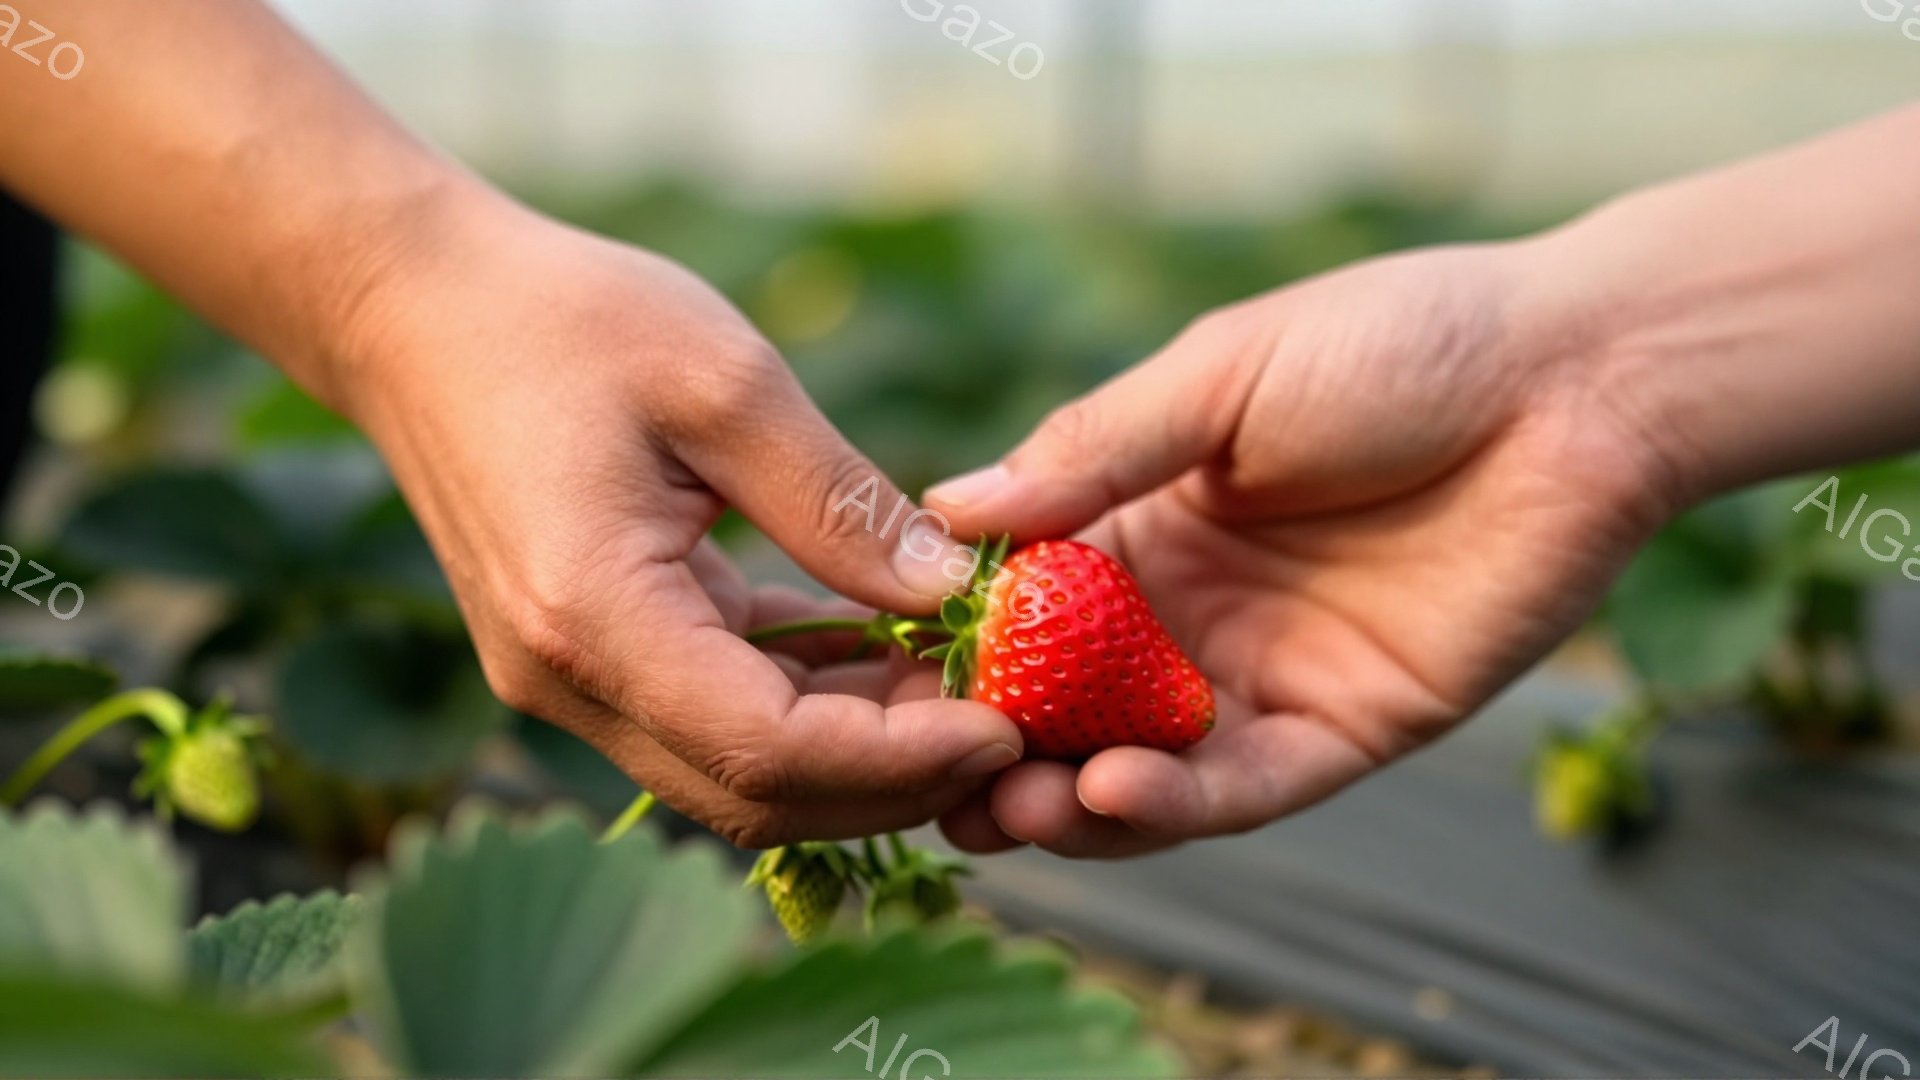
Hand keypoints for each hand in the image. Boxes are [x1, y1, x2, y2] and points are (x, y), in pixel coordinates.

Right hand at [331, 193, 1018, 846]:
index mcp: (595, 618)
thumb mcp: (724, 380)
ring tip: (962, 686)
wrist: (418, 310)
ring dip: (855, 749)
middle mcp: (570, 683)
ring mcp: (569, 683)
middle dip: (894, 778)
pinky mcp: (585, 659)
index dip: (901, 759)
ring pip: (738, 772)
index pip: (768, 751)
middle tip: (1009, 721)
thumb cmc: (563, 319)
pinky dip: (802, 703)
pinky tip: (880, 654)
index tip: (1008, 727)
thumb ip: (841, 503)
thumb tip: (951, 593)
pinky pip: (712, 717)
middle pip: (758, 792)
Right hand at [922, 240, 1686, 856]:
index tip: (871, 681)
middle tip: (922, 780)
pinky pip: (1244, 787)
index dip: (948, 644)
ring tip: (1000, 808)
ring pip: (1138, 766)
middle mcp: (1185, 614)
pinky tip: (1110, 789)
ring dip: (1063, 798)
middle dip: (990, 748)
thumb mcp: (1220, 378)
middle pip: (1063, 704)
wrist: (1573, 379)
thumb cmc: (1395, 343)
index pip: (1017, 603)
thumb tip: (947, 510)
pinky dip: (1175, 801)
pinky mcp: (1342, 730)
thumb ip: (1094, 453)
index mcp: (1141, 522)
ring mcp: (1259, 679)